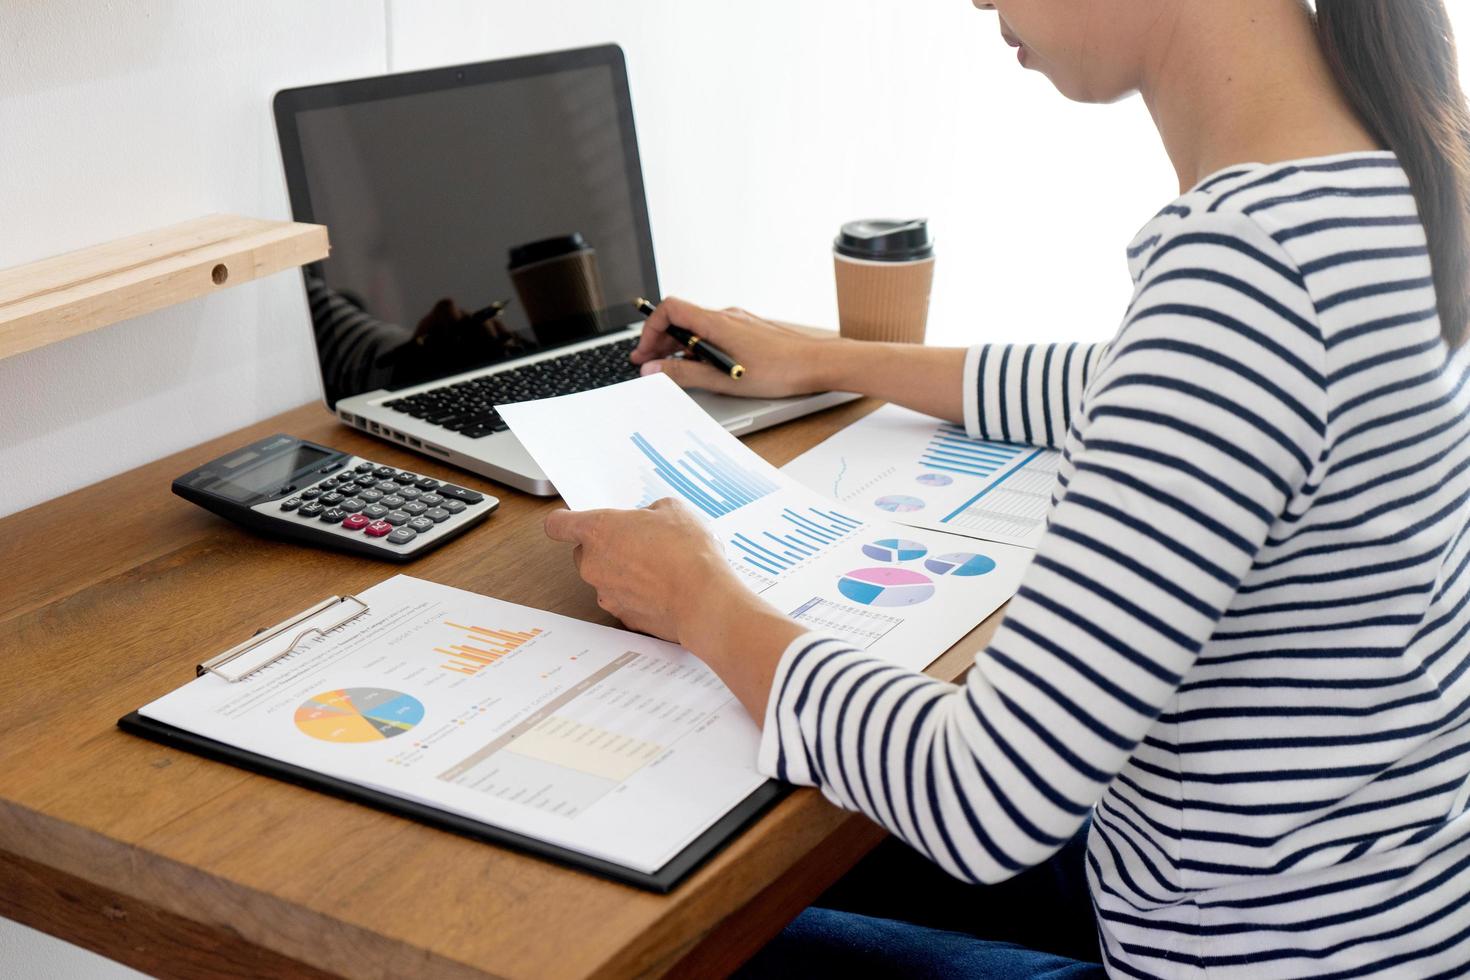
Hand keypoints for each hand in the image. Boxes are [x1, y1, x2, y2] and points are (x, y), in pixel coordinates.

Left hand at [544, 497, 806, 720]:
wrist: (704, 600)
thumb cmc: (687, 553)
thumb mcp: (673, 509)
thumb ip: (649, 511)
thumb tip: (649, 519)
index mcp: (598, 531)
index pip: (558, 524)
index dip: (565, 521)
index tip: (571, 521)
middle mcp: (593, 564)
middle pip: (584, 552)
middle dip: (607, 546)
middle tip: (639, 540)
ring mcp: (606, 594)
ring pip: (606, 577)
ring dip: (625, 571)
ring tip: (660, 566)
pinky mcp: (624, 618)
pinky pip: (624, 600)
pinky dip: (639, 595)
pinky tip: (665, 587)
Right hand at [631, 296, 845, 397]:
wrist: (818, 364)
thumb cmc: (779, 371)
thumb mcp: (724, 379)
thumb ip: (684, 373)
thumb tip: (653, 369)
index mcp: (716, 322)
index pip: (670, 310)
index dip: (651, 329)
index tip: (645, 352)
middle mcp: (726, 316)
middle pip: (681, 320)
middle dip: (661, 342)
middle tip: (649, 365)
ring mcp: (739, 322)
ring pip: (698, 328)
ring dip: (681, 347)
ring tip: (675, 369)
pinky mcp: (749, 331)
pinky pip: (715, 334)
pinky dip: (701, 348)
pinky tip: (706, 368)